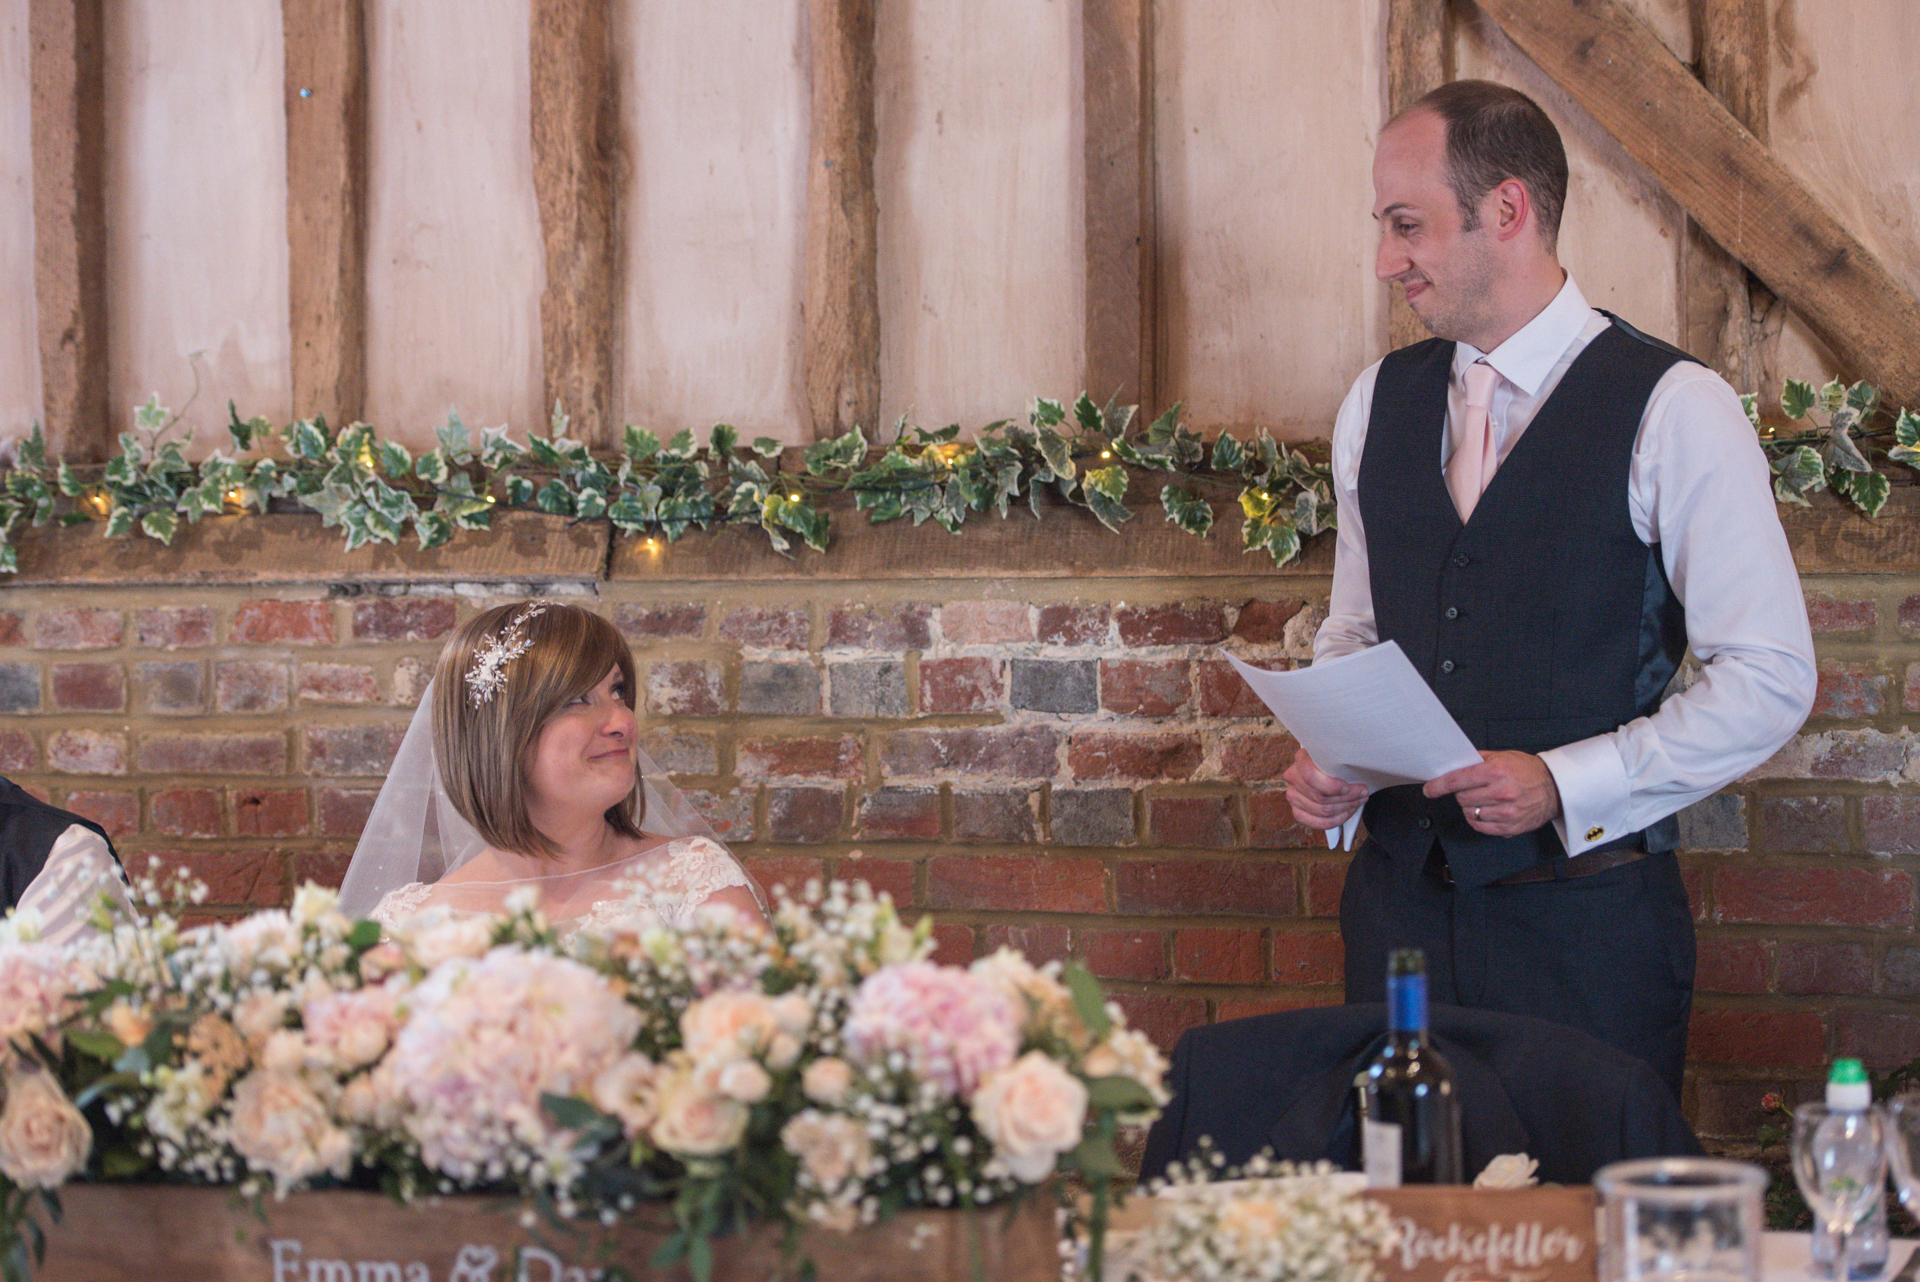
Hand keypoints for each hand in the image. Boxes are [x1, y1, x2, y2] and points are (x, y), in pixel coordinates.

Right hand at [1282, 748, 1368, 830]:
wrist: (1325, 770)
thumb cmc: (1335, 763)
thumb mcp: (1337, 756)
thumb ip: (1340, 762)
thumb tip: (1357, 774)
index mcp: (1302, 758)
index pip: (1311, 777)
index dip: (1331, 786)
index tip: (1348, 787)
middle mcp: (1293, 777)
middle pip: (1320, 797)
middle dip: (1347, 798)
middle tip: (1363, 794)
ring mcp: (1293, 795)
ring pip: (1321, 811)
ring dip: (1345, 808)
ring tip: (1358, 802)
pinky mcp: (1297, 811)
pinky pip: (1317, 822)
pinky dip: (1336, 820)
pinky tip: (1347, 813)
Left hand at [1422, 751, 1560, 835]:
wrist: (1554, 788)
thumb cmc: (1527, 771)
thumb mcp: (1503, 756)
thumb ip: (1478, 760)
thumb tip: (1454, 764)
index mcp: (1496, 772)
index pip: (1457, 780)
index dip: (1439, 785)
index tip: (1429, 789)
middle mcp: (1501, 793)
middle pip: (1461, 798)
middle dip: (1462, 793)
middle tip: (1473, 789)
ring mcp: (1506, 812)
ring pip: (1469, 813)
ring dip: (1471, 807)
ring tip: (1484, 799)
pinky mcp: (1509, 827)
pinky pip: (1480, 827)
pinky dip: (1478, 820)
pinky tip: (1486, 811)